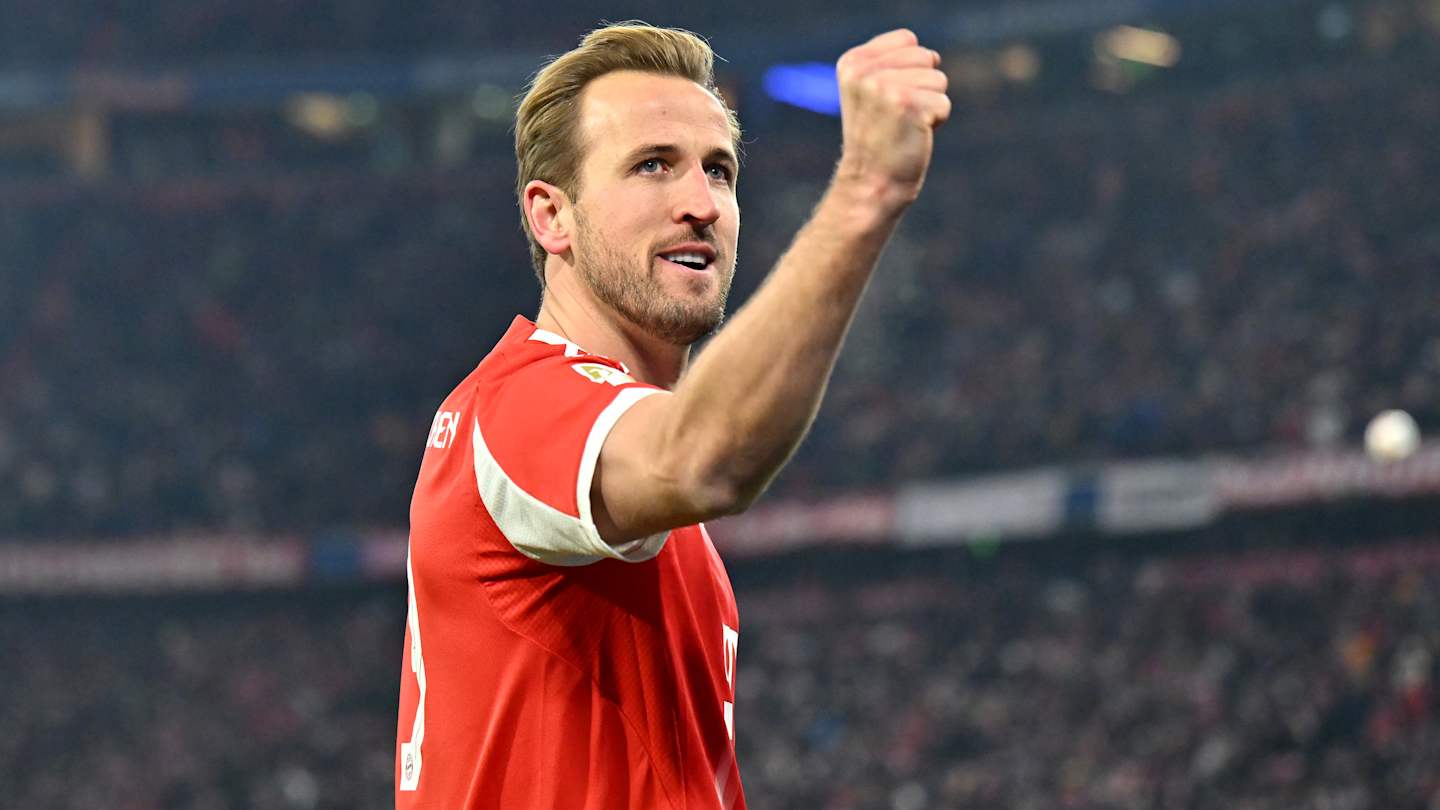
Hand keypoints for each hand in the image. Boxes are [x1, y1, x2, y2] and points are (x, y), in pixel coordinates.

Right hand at [833, 29, 950, 210]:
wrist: (870, 184)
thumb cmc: (877, 138)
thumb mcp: (870, 91)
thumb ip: (893, 63)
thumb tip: (934, 55)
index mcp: (851, 62)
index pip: (907, 40)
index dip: (908, 70)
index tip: (887, 100)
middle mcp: (865, 72)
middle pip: (925, 57)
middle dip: (922, 87)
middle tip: (897, 117)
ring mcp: (885, 87)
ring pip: (938, 80)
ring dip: (929, 105)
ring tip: (904, 126)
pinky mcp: (908, 105)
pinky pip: (944, 103)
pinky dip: (936, 122)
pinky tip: (913, 136)